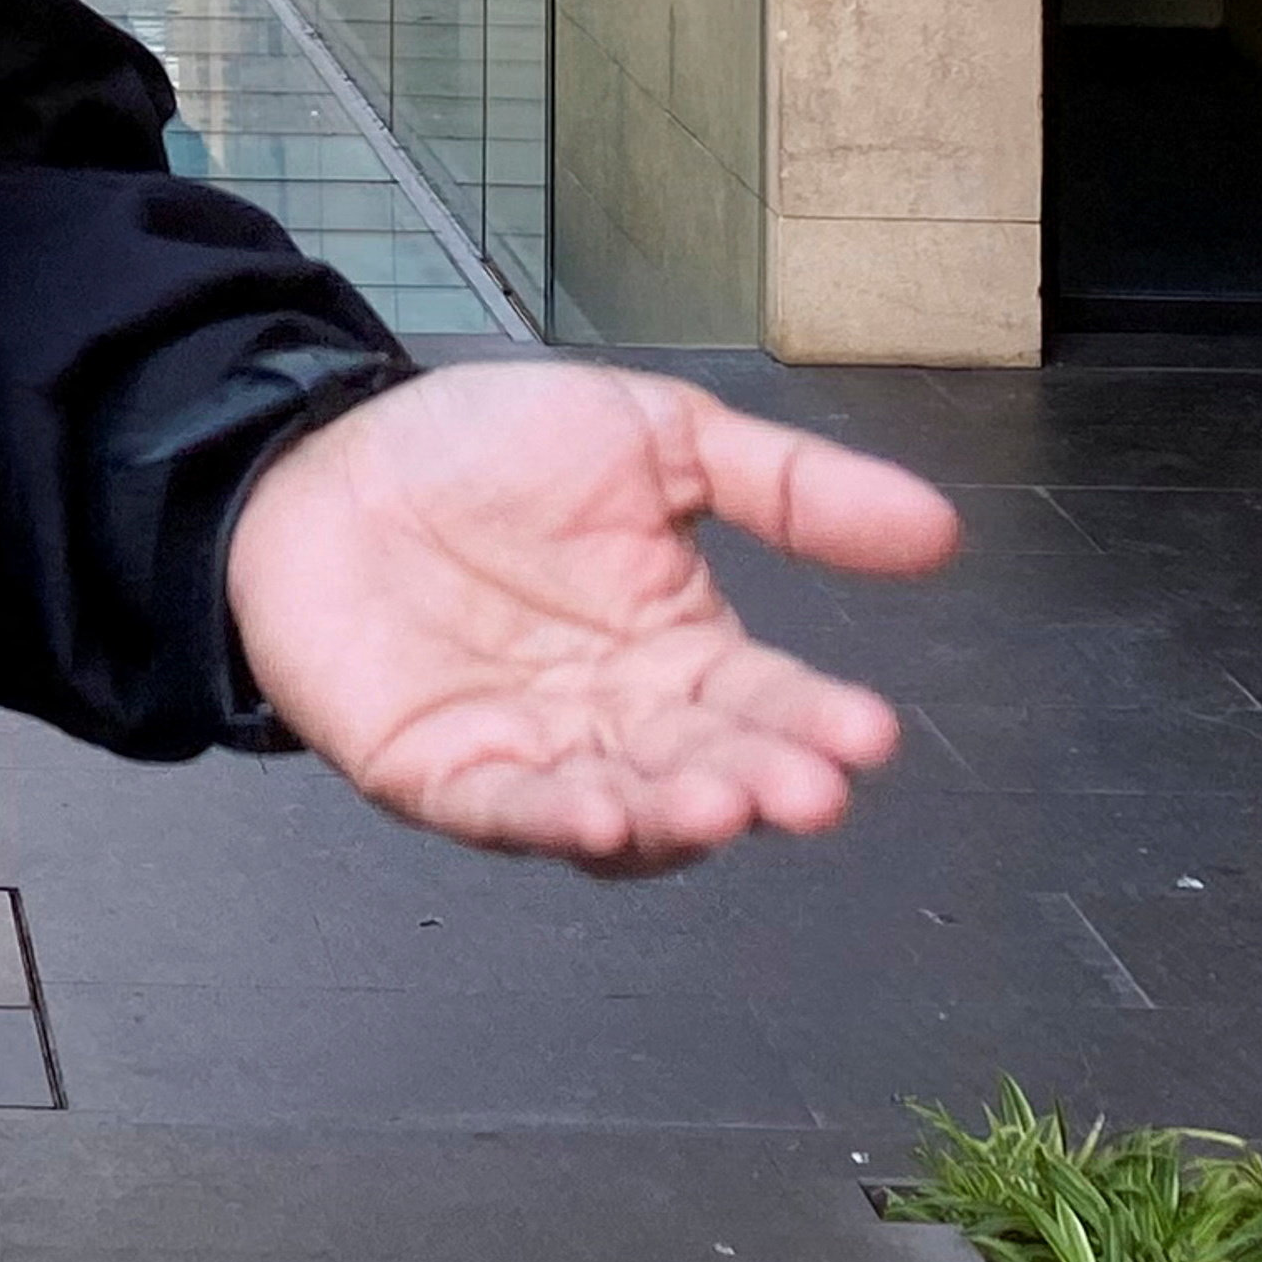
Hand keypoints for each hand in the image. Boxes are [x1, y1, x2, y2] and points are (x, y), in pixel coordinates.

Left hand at [227, 359, 964, 875]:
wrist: (322, 449)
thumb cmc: (482, 452)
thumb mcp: (657, 438)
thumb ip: (789, 487)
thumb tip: (938, 529)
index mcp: (679, 648)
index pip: (770, 701)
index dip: (820, 722)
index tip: (869, 732)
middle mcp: (616, 719)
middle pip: (709, 768)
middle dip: (765, 782)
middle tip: (813, 787)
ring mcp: (530, 753)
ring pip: (623, 812)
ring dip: (675, 817)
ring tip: (721, 801)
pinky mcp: (437, 773)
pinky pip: (504, 813)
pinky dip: (552, 822)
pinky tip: (600, 815)